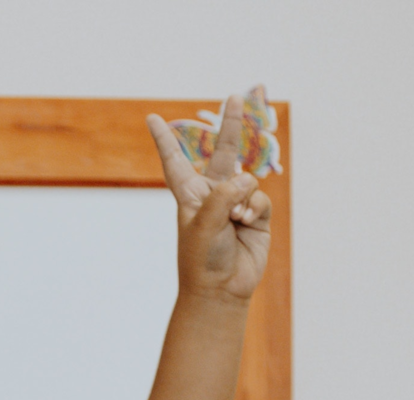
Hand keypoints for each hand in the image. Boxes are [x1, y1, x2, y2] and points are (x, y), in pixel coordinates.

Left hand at [147, 94, 272, 301]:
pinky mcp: (257, 214)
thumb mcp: (203, 224)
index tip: (152, 118)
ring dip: (244, 197)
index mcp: (189, 195)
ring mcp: (236, 203)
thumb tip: (246, 179)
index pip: (175, 161)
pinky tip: (246, 223)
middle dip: (230, 125)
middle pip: (223, 152)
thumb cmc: (202, 259)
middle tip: (234, 96)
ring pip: (248, 179)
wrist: (221, 289)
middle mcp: (213, 194)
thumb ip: (223, 195)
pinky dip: (255, 208)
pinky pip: (261, 198)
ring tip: (235, 220)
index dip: (165, 140)